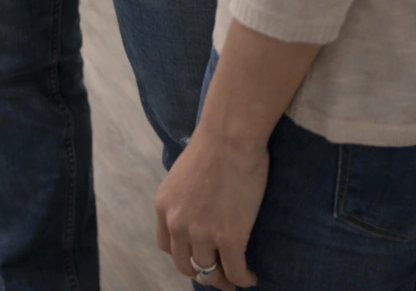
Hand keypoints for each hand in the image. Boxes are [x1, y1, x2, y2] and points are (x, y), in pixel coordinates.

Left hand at [155, 131, 266, 288]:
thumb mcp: (182, 174)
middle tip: (219, 274)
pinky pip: (235, 272)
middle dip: (203, 272)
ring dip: (224, 280)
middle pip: (186, 265)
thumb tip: (199, 210)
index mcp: (164, 206)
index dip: (184, 255)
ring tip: (236, 277)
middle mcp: (178, 224)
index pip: (167, 246)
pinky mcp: (229, 239)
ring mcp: (202, 234)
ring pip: (210, 273)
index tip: (199, 256)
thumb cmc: (212, 146)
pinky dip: (243, 279)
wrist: (230, 138)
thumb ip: (184, 198)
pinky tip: (251, 276)